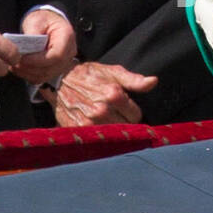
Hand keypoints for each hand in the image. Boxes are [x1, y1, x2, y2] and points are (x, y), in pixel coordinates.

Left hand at [14, 9, 76, 84]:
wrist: (49, 22)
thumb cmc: (44, 20)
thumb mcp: (37, 20)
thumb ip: (33, 33)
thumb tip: (26, 48)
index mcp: (67, 38)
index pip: (56, 55)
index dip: (38, 60)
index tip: (22, 59)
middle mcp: (69, 53)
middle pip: (51, 68)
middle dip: (30, 68)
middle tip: (14, 64)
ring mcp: (64, 63)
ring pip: (46, 75)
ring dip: (28, 74)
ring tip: (14, 67)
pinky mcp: (56, 69)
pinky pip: (43, 77)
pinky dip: (31, 76)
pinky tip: (20, 70)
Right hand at [41, 60, 158, 125]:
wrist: (59, 79)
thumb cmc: (89, 75)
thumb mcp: (112, 72)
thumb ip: (135, 80)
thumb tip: (153, 81)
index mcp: (113, 95)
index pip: (136, 116)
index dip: (132, 111)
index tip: (124, 107)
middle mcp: (101, 110)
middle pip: (126, 128)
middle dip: (124, 122)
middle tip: (115, 113)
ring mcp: (88, 122)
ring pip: (113, 136)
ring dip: (113, 131)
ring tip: (106, 119)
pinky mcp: (78, 130)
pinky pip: (97, 140)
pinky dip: (99, 136)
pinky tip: (95, 126)